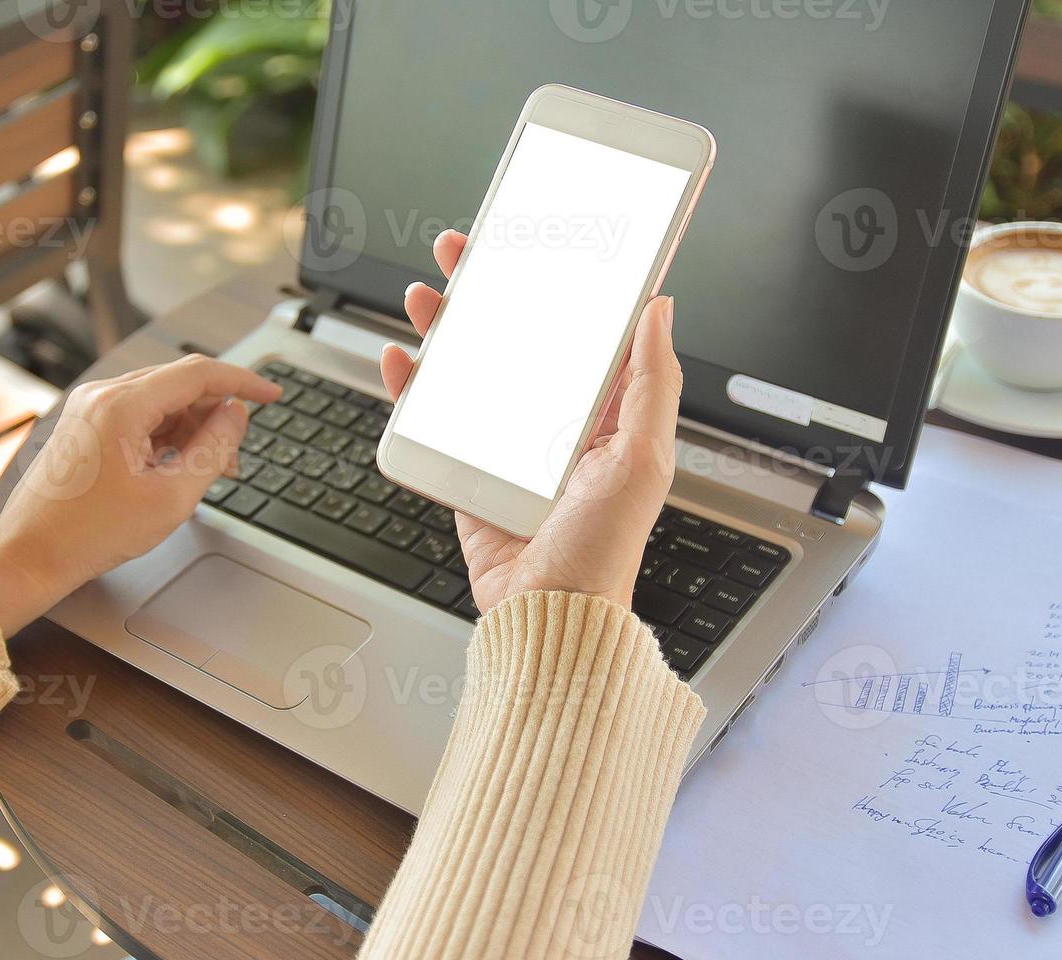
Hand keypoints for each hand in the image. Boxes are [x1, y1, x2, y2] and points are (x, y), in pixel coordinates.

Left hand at [0, 355, 280, 634]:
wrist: (30, 555)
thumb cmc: (88, 534)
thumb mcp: (171, 497)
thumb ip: (213, 449)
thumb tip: (236, 416)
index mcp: (121, 405)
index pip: (198, 374)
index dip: (243, 382)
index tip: (272, 393)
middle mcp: (101, 396)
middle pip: (180, 385)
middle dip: (216, 415)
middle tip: (234, 456)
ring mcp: (90, 409)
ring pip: (161, 401)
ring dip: (192, 428)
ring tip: (208, 471)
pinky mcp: (85, 426)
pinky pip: (139, 416)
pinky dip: (167, 436)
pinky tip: (178, 468)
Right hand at [381, 230, 681, 610]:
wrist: (547, 613)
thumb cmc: (603, 549)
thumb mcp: (644, 457)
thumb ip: (653, 381)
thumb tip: (661, 310)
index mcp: (601, 414)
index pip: (577, 333)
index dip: (557, 285)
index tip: (540, 243)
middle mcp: (550, 424)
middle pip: (514, 339)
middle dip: (487, 291)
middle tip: (466, 251)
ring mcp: (503, 447)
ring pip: (468, 369)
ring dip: (444, 327)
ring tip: (424, 294)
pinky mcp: (465, 472)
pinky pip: (432, 420)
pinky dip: (411, 387)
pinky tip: (400, 359)